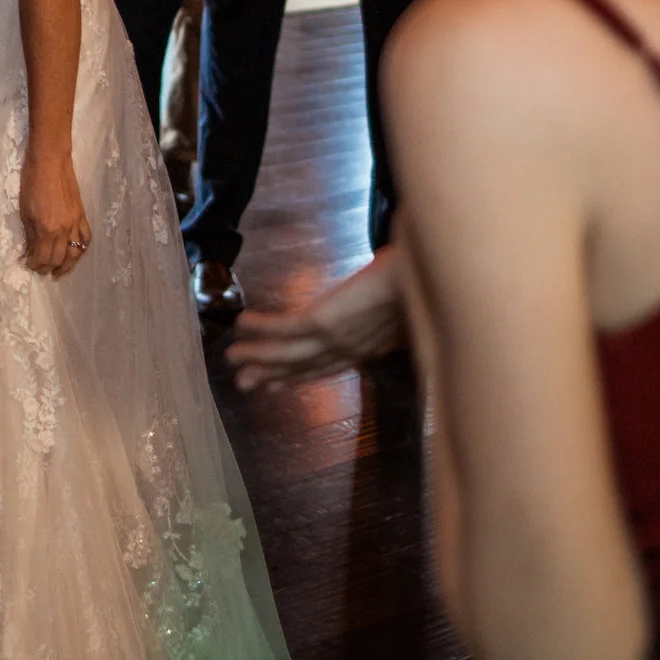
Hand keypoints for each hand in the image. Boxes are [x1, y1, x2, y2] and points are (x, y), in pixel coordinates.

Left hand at [18, 151, 89, 278]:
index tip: (28, 265)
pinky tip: (75, 254)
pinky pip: (86, 238)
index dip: (34, 264)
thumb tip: (30, 252)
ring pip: (76, 253)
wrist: (50, 162)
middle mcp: (64, 230)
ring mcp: (76, 223)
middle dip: (48, 268)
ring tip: (59, 272)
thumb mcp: (25, 212)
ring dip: (68, 266)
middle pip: (59, 259)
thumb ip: (29, 235)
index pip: (42, 257)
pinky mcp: (82, 215)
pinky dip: (81, 250)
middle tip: (41, 271)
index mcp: (47, 229)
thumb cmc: (31, 183)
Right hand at [228, 251, 405, 389]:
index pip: (327, 368)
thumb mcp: (406, 306)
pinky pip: (284, 327)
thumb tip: (386, 307)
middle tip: (244, 383)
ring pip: (288, 353)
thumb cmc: (421, 283)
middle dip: (272, 376)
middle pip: (303, 368)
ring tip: (232, 358)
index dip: (298, 377)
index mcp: (370, 348)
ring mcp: (335, 337)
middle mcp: (351, 350)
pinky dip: (261, 329)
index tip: (276, 383)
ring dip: (258, 357)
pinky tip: (242, 326)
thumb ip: (392, 316)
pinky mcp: (324, 319)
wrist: (427, 275)